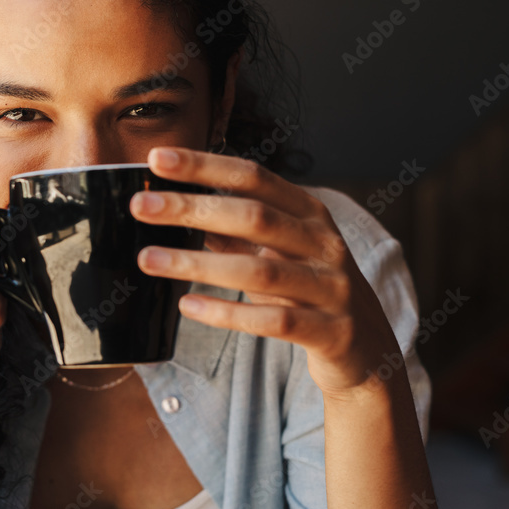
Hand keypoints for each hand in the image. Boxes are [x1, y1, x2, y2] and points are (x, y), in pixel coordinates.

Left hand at [128, 146, 401, 397]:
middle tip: (140, 206)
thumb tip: (174, 207)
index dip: (206, 166)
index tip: (158, 159)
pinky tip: (188, 306)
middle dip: (193, 209)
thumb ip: (233, 231)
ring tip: (148, 259)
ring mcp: (331, 287)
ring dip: (198, 264)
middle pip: (254, 217)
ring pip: (260, 271)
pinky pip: (274, 321)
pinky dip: (228, 312)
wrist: (368, 349)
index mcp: (309, 213)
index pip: (254, 177)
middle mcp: (323, 243)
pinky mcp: (330, 330)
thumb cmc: (311, 290)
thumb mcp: (277, 252)